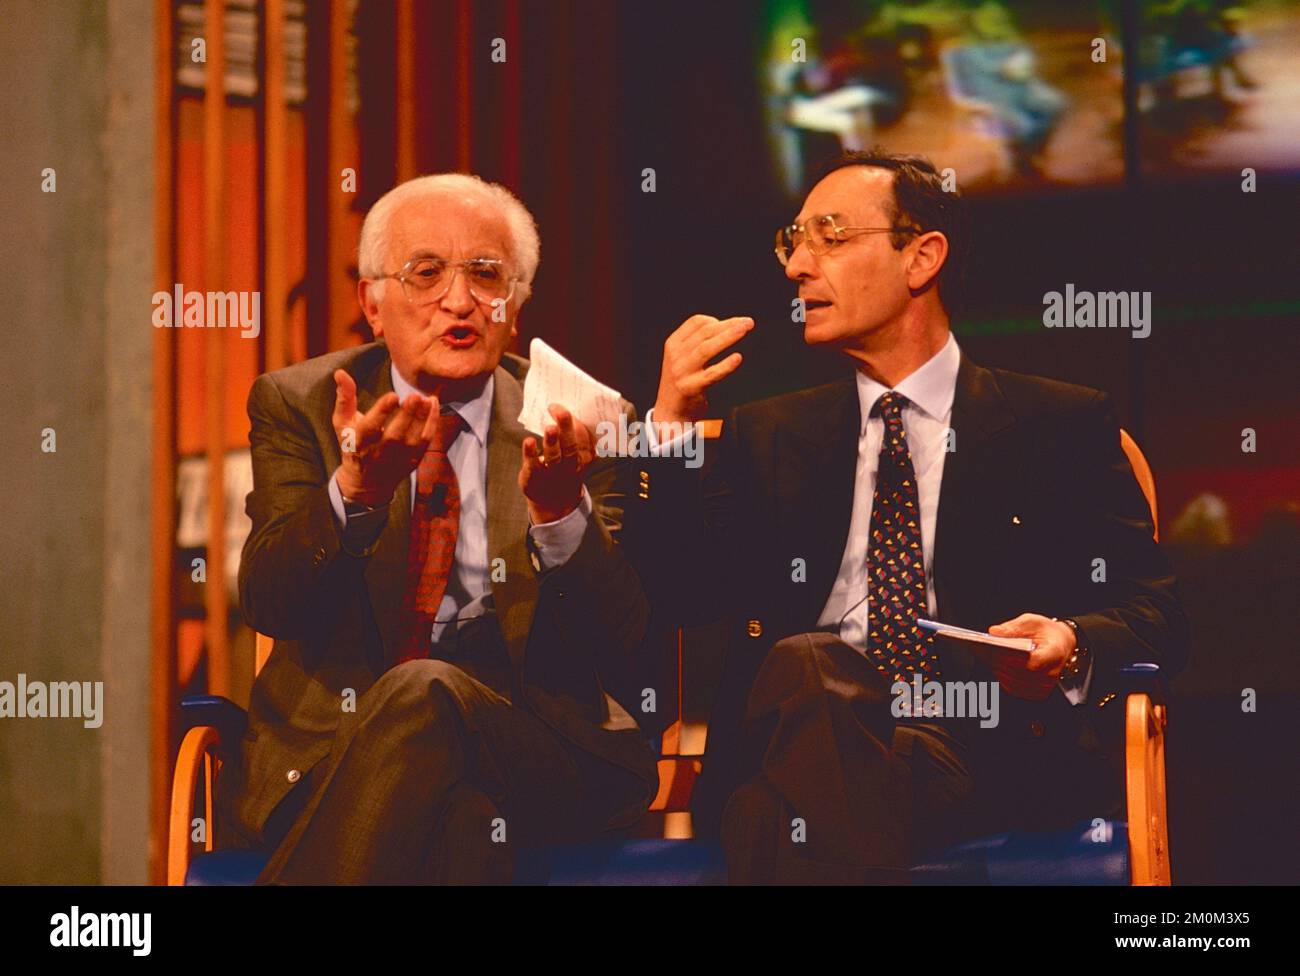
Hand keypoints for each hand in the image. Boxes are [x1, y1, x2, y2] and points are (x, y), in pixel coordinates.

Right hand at [332, 368, 436, 506]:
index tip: (393, 395)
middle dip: (406, 416)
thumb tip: (340, 372)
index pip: (369, 428)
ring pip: (413, 440)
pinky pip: (425, 442)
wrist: (366, 483)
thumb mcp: (342, 423)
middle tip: (415, 396)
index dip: (381, 412)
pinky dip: (432, 424)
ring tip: (428, 399)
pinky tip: (434, 405)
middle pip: (395, 436)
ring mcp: (397, 459)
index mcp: (358, 442)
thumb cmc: (353, 445)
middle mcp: (378, 453)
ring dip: (423, 419)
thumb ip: (344, 398)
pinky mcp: (412, 461)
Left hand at [519, 403, 594, 523]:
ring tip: (550, 428)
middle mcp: (571, 466)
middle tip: (560, 411)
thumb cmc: (564, 468)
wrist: (554, 502)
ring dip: (552, 442)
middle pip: (571, 446)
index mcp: (585, 457)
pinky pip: (533, 465)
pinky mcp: (535, 478)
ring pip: (555, 457)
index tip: (564, 406)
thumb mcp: (576, 456)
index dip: (576, 422)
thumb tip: (565, 409)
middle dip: (566, 428)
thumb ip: (575, 437)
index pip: (585, 438)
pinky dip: (531, 453)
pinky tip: (528, 441)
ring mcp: (553, 473)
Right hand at [653, 314, 752, 430]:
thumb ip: (697, 342)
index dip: (717, 320)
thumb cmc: (682, 382)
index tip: (734, 323)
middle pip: (704, 333)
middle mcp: (675, 356)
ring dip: (728, 337)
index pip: (695, 322)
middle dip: (728, 325)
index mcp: (673, 344)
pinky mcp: (690, 388)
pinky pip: (711, 375)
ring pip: (706, 349)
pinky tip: (737, 358)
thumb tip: (726, 326)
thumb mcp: (682, 358)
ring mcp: (682, 372)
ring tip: (745, 330)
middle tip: (748, 322)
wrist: (669, 413)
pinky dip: (725, 365)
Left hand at [982, 613, 1076, 700]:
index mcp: (1055, 652)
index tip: (998, 651)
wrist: (1061, 643)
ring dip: (1000, 673)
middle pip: (1021, 674)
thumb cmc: (1047, 632)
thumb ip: (1013, 627)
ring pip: (1016, 684)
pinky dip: (1004, 680)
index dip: (1013, 660)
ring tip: (988, 660)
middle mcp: (1053, 672)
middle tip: (986, 653)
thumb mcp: (1031, 621)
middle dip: (1001, 664)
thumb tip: (994, 632)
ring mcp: (1046, 684)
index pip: (1033, 663)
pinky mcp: (1039, 691)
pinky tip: (997, 668)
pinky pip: (1016, 690)